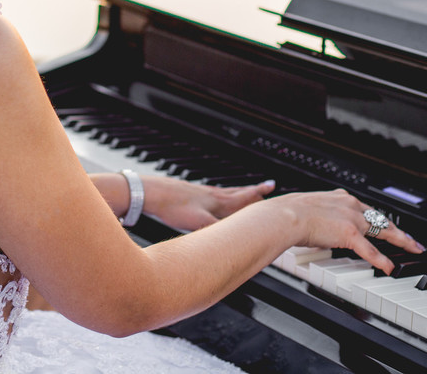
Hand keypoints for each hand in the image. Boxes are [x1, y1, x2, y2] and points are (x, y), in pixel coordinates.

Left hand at [142, 176, 275, 230]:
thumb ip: (215, 230)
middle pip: (239, 192)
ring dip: (240, 192)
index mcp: (217, 202)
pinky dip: (223, 195)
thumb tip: (231, 239)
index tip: (273, 186)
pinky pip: (215, 194)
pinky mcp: (193, 193)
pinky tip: (216, 198)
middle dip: (254, 191)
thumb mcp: (197, 222)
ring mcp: (203, 193)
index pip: (243, 197)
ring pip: (227, 192)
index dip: (258, 194)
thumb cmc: (173, 207)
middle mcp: (213, 195)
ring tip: (247, 191)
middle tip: (267, 187)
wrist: (153, 193)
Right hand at [274, 188, 423, 273]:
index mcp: (341, 198)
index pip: (367, 209)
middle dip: (399, 230)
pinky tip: (390, 267)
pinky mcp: (349, 234)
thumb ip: (320, 214)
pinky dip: (382, 259)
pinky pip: (370, 250)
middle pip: (381, 218)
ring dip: (401, 241)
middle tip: (411, 239)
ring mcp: (352, 219)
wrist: (286, 215)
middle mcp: (350, 205)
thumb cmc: (290, 212)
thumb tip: (317, 223)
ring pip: (383, 230)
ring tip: (413, 249)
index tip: (388, 224)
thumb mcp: (310, 207)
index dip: (380, 219)